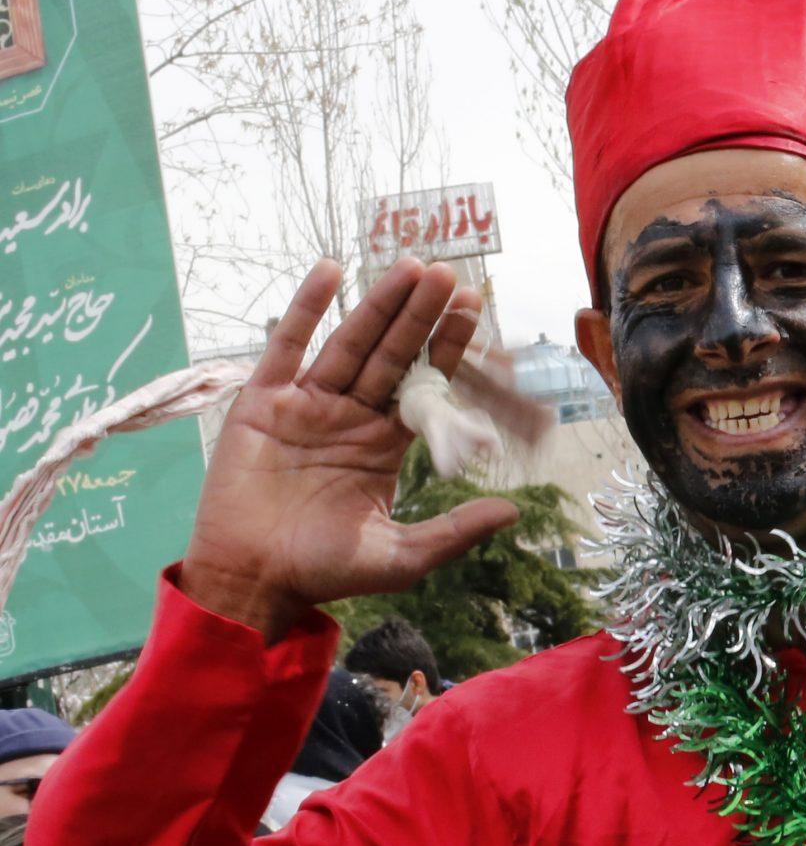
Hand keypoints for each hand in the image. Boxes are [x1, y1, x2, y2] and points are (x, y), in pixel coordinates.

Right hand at [181, 258, 519, 639]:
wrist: (253, 579)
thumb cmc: (325, 572)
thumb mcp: (401, 556)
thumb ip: (454, 530)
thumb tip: (513, 512)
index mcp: (385, 445)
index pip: (425, 386)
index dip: (447, 348)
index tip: (473, 310)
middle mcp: (350, 417)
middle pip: (392, 355)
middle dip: (419, 315)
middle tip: (447, 273)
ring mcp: (307, 405)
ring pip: (350, 343)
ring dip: (377, 305)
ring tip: (406, 267)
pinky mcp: (263, 403)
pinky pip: (287, 347)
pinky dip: (305, 309)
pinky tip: (330, 272)